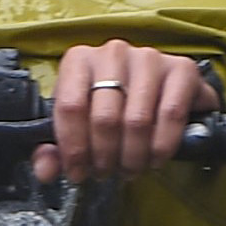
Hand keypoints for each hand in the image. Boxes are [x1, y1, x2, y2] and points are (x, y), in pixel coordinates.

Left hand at [35, 42, 217, 184]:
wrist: (158, 87)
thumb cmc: (111, 104)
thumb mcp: (78, 123)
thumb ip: (56, 149)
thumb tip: (45, 171)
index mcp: (79, 60)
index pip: (70, 107)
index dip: (73, 148)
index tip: (78, 173)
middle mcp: (113, 53)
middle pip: (104, 117)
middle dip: (104, 156)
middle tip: (106, 173)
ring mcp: (148, 58)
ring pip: (137, 120)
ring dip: (132, 156)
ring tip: (130, 170)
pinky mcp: (181, 69)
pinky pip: (171, 115)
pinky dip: (162, 145)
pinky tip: (155, 159)